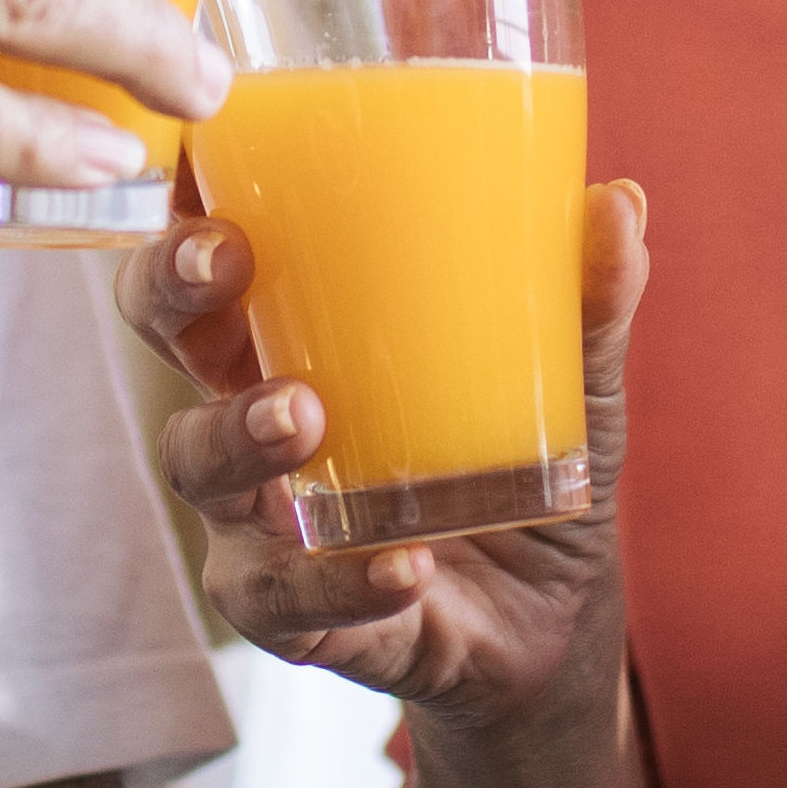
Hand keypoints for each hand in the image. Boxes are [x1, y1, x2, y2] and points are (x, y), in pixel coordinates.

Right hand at [126, 183, 646, 737]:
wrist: (547, 627)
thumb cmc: (519, 470)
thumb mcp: (570, 386)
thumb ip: (586, 305)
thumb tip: (617, 205)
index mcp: (298, 333)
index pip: (215, 250)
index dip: (185, 200)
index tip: (203, 160)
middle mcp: (254, 410)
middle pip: (168, 332)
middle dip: (172, 289)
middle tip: (226, 263)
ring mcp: (259, 515)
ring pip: (198, 465)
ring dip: (240, 435)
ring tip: (304, 419)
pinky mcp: (294, 611)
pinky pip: (283, 596)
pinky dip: (340, 580)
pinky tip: (401, 564)